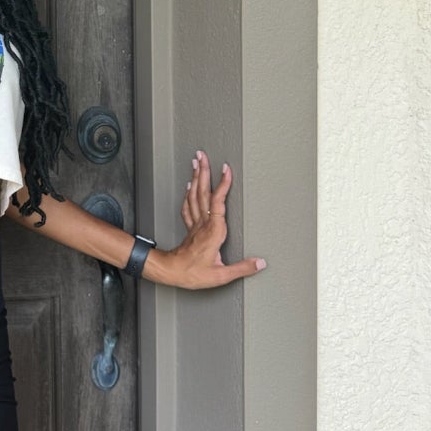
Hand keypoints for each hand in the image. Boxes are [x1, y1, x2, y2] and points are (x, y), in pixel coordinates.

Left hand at [161, 150, 266, 288]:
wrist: (170, 273)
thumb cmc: (192, 274)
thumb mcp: (220, 276)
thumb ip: (242, 268)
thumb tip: (260, 263)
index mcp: (213, 231)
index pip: (218, 202)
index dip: (222, 184)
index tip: (226, 169)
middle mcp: (203, 224)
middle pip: (203, 192)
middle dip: (203, 172)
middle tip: (202, 154)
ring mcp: (194, 225)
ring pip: (194, 196)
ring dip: (196, 178)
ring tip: (196, 162)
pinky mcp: (189, 229)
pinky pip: (188, 206)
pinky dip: (189, 193)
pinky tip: (189, 186)